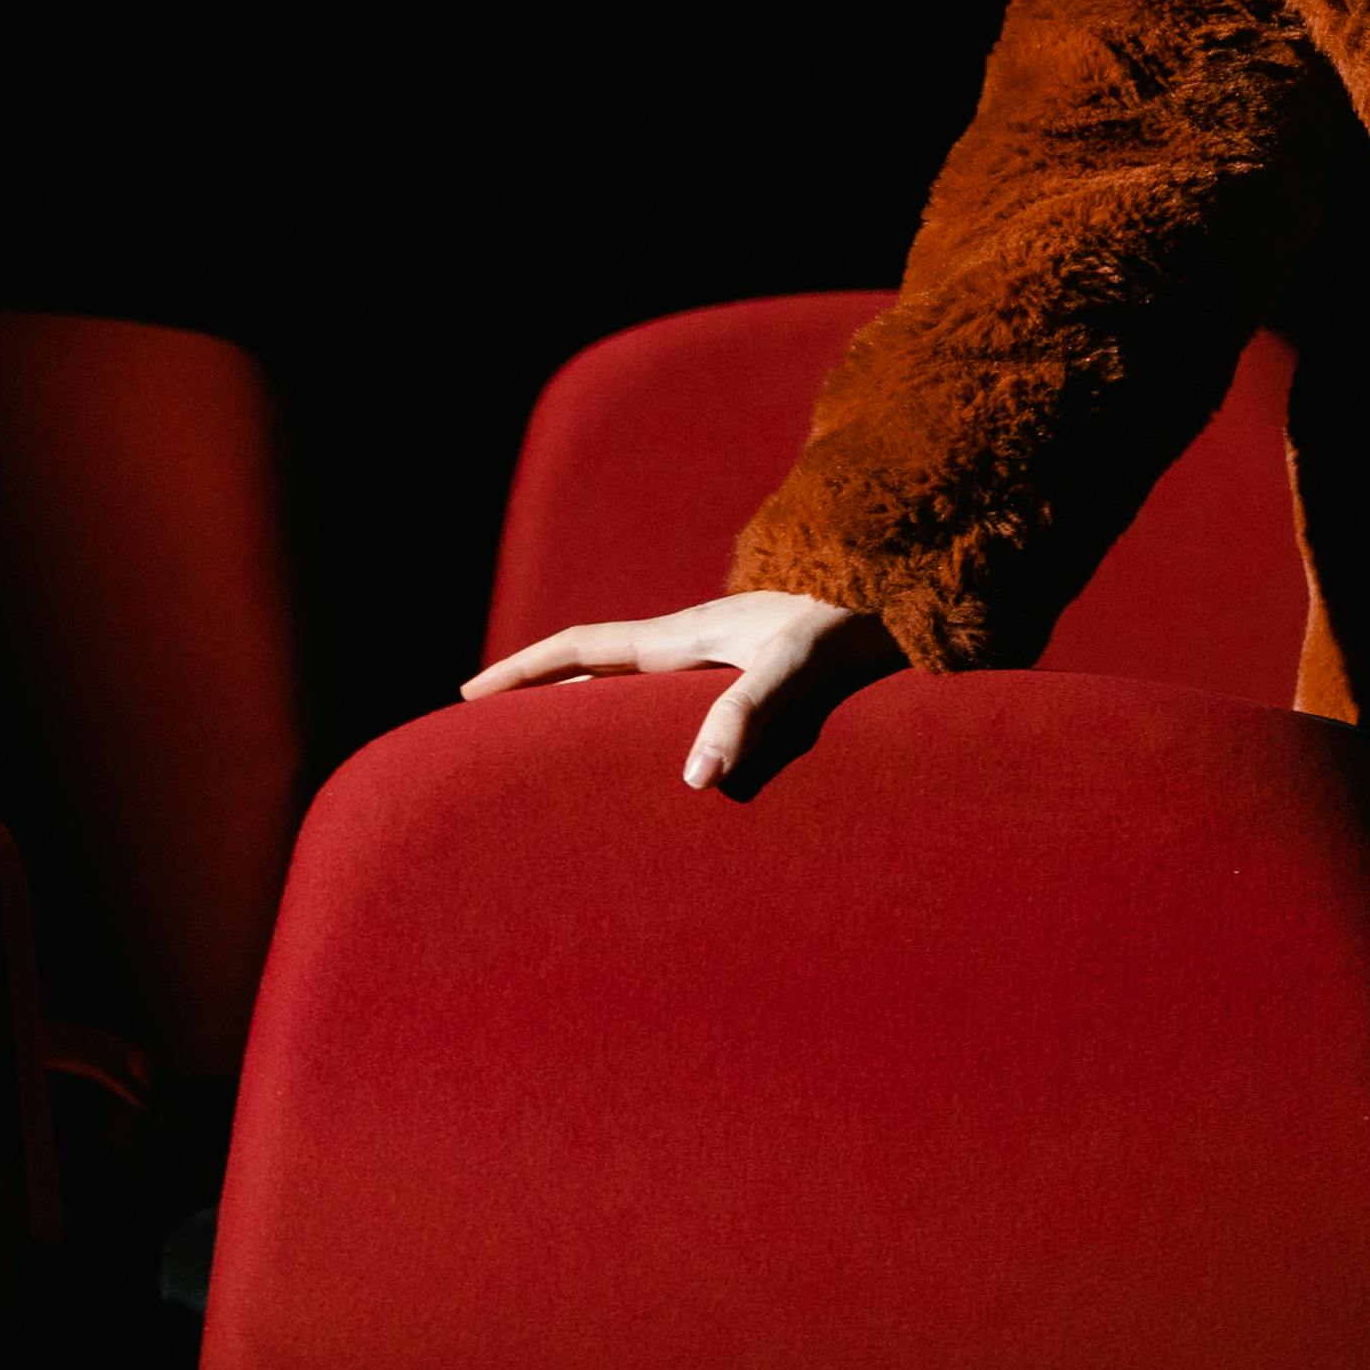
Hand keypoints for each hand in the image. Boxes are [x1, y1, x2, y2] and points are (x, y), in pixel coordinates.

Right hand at [461, 591, 888, 792]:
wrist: (903, 590)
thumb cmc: (850, 625)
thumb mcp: (794, 669)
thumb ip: (744, 715)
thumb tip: (691, 779)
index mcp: (683, 636)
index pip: (580, 648)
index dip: (521, 672)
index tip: (466, 697)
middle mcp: (692, 640)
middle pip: (593, 664)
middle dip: (538, 692)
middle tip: (488, 728)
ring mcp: (720, 651)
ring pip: (631, 681)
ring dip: (586, 704)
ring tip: (552, 748)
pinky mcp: (751, 666)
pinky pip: (673, 695)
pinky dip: (641, 718)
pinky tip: (655, 749)